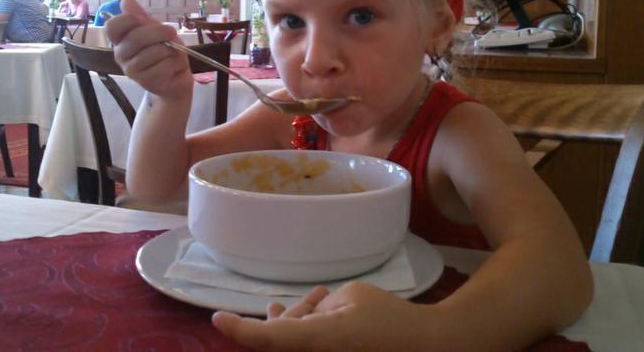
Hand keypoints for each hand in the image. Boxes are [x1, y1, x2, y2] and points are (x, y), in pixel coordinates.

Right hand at [105, 0, 192, 97]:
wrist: (176, 78)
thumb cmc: (165, 51)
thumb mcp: (156, 30)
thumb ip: (142, 17)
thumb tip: (126, 0)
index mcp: (120, 40)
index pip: (112, 26)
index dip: (128, 19)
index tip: (143, 19)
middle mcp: (121, 55)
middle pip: (137, 37)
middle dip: (160, 32)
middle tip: (172, 33)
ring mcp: (131, 70)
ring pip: (154, 52)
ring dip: (171, 51)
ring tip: (171, 55)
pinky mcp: (145, 81)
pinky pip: (164, 66)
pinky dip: (175, 63)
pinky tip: (173, 67)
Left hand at [212, 281, 439, 351]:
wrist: (426, 348)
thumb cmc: (390, 320)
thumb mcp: (352, 297)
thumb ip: (320, 307)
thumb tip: (304, 318)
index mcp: (316, 342)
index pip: (266, 340)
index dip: (237, 330)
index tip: (217, 319)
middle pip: (278, 343)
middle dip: (281, 321)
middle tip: (296, 301)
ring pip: (292, 348)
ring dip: (295, 326)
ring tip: (315, 300)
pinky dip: (305, 336)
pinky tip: (314, 314)